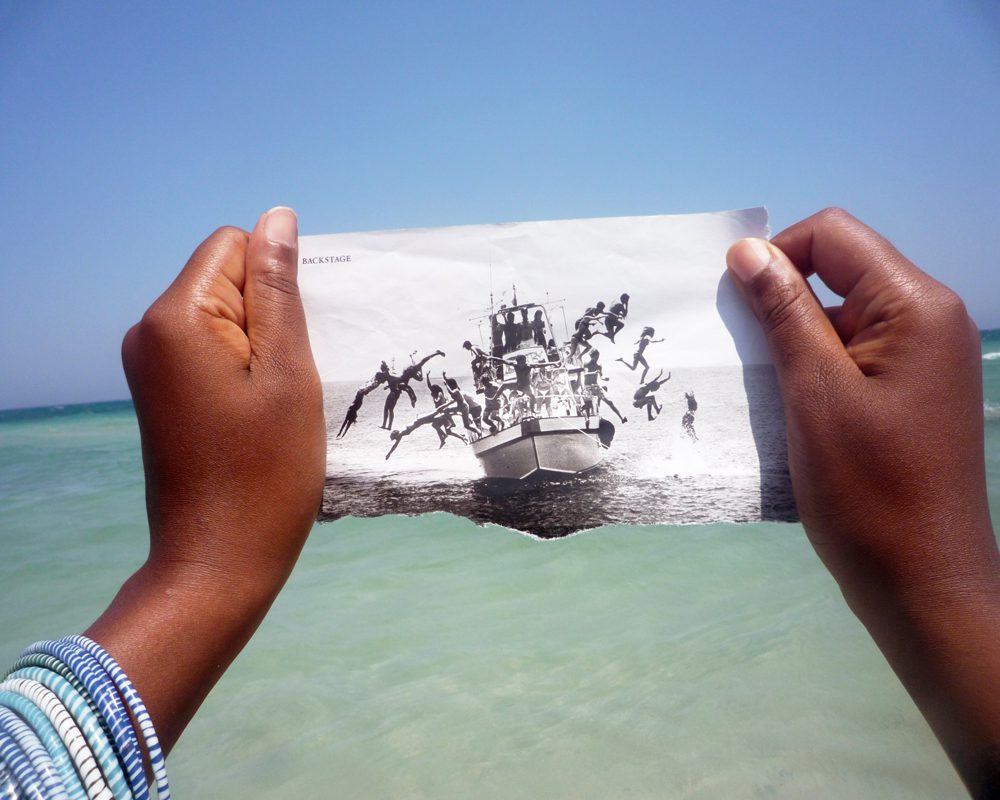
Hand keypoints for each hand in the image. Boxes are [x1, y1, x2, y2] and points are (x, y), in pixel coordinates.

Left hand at [87, 207, 324, 751]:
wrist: (218, 562)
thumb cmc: (266, 472)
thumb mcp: (289, 373)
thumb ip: (280, 289)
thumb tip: (278, 218)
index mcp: (176, 317)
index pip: (235, 247)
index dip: (278, 282)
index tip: (298, 341)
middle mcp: (149, 332)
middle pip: (226, 280)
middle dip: (271, 315)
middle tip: (295, 377)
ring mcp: (150, 366)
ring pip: (223, 318)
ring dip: (263, 346)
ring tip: (282, 400)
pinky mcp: (162, 394)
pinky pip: (211, 352)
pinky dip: (245, 369)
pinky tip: (265, 413)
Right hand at [727, 208, 998, 795]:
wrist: (922, 583)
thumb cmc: (867, 489)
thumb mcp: (814, 392)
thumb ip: (783, 313)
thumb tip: (746, 251)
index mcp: (915, 307)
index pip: (833, 235)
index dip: (776, 256)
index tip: (736, 306)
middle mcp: (926, 320)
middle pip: (839, 271)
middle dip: (781, 301)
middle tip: (743, 353)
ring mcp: (920, 359)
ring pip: (839, 318)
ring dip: (792, 342)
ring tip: (762, 389)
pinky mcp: (907, 393)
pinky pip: (850, 357)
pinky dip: (810, 371)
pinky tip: (784, 409)